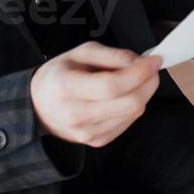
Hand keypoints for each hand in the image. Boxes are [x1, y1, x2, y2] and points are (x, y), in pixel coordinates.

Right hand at [30, 41, 161, 147]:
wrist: (39, 105)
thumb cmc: (61, 75)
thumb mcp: (80, 52)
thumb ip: (111, 54)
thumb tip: (138, 61)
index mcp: (67, 88)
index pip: (112, 85)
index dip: (140, 72)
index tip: (154, 60)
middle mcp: (76, 114)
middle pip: (129, 103)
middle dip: (149, 82)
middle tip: (151, 67)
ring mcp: (87, 132)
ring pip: (134, 113)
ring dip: (144, 92)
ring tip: (134, 78)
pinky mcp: (97, 141)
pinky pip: (129, 121)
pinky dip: (134, 105)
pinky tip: (124, 95)